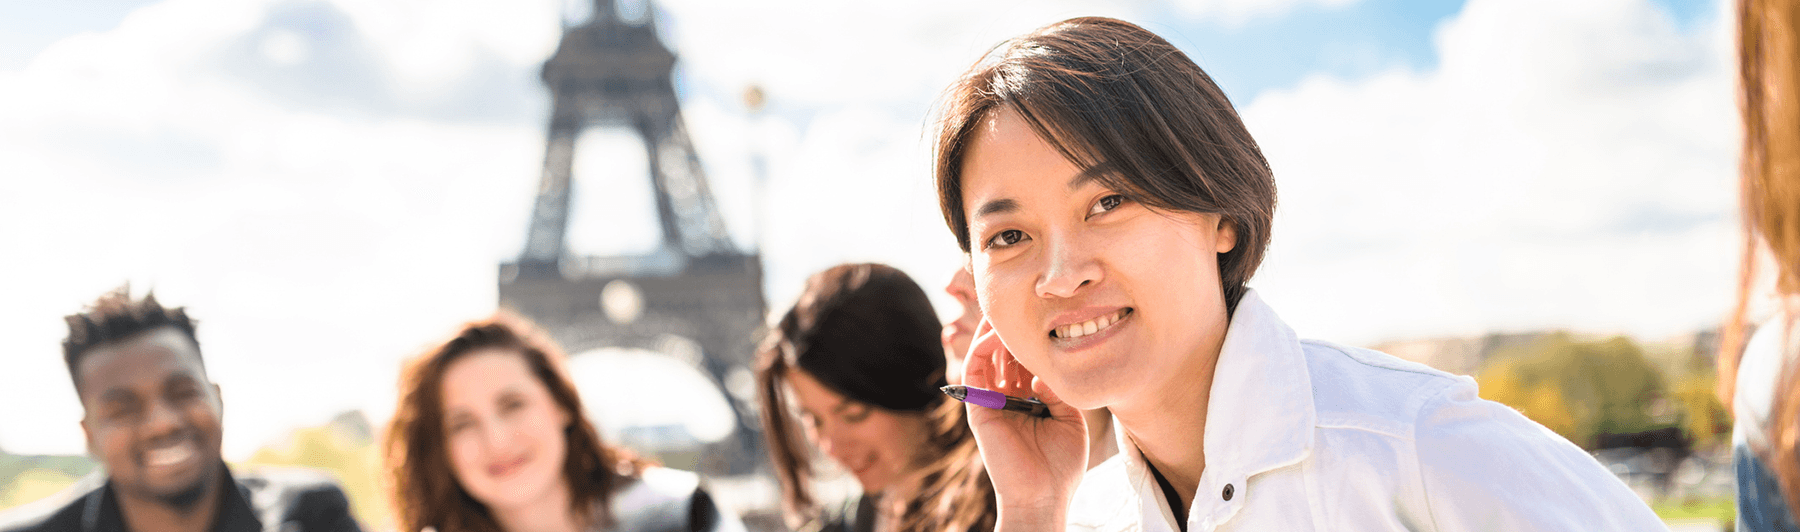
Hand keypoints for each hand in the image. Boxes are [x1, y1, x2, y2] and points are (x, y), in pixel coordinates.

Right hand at [962, 318, 1087, 529]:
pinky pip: (975, 368)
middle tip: (1029, 303)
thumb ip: (1058, 387)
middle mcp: (1007, 396)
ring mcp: (991, 400)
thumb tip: (1047, 363)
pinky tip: (998, 332)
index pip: (1024, 359)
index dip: (1032, 337)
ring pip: (988, 354)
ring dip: (998, 331)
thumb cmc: (1060, 463)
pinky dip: (983, 346)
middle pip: (1006, 352)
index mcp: (1028, 398)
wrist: (1045, 495)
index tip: (1048, 314)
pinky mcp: (978, 407)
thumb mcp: (1070, 417)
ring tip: (1012, 311)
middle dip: (1015, 329)